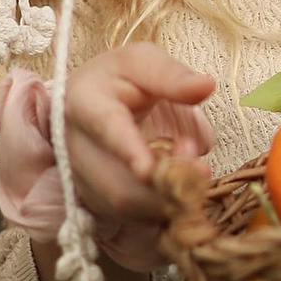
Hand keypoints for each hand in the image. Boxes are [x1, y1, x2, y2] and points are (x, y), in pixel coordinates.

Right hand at [60, 43, 215, 265]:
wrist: (90, 104)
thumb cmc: (119, 80)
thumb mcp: (142, 62)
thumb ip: (171, 75)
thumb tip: (205, 86)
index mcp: (84, 102)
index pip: (106, 129)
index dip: (127, 151)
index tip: (147, 170)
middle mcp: (75, 147)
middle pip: (118, 184)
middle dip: (166, 184)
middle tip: (202, 167)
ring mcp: (83, 180)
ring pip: (127, 207)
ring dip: (169, 198)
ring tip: (194, 171)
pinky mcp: (96, 201)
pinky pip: (134, 218)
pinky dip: (164, 208)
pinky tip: (179, 187)